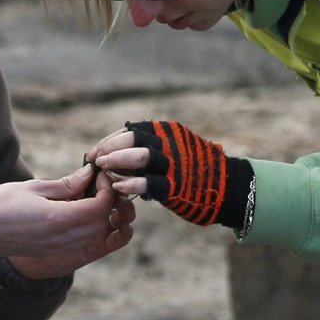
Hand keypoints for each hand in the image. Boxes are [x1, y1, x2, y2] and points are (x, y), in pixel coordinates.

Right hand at [9, 162, 136, 278]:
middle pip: (101, 224)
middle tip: (97, 185)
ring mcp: (55, 248)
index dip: (106, 190)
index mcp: (58, 219)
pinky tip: (73, 210)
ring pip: (92, 235)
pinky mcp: (49, 252)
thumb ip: (65, 184)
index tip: (98, 176)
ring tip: (86, 196)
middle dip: (106, 204)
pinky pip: (78, 242)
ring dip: (96, 217)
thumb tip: (88, 174)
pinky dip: (84, 227)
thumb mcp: (33, 187)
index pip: (100, 207)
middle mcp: (61, 238)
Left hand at [88, 119, 252, 229]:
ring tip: (103, 168)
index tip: (94, 152)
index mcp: (166, 132)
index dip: (110, 141)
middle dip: (110, 148)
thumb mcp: (172, 150)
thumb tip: (115, 152)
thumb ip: (148, 149)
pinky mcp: (176, 186)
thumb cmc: (192, 170)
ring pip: (141, 156)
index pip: (132, 131)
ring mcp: (174, 164)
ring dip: (117, 160)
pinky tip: (118, 187)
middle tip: (95, 159)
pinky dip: (131, 184)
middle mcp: (169, 144)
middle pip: (133, 138)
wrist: (225, 187)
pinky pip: (150, 184)